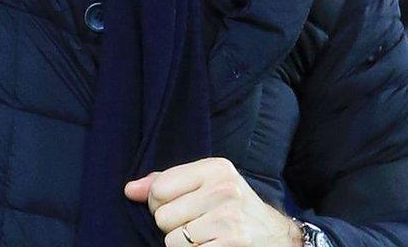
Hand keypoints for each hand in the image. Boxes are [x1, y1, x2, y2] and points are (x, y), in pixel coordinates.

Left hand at [126, 158, 299, 246]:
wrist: (277, 237)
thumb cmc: (233, 209)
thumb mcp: (206, 186)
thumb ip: (166, 184)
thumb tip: (130, 190)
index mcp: (215, 168)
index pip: (159, 189)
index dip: (161, 204)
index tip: (181, 207)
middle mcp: (224, 189)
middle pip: (162, 216)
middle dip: (173, 226)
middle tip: (198, 224)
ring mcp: (229, 217)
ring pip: (171, 239)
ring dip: (184, 244)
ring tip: (206, 236)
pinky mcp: (232, 242)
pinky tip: (213, 246)